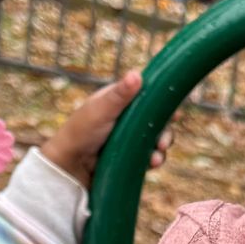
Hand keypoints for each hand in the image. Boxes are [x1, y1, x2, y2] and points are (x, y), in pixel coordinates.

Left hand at [41, 71, 172, 187]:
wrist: (68, 168)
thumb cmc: (79, 133)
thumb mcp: (100, 110)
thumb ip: (119, 95)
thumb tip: (137, 74)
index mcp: (119, 100)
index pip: (148, 96)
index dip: (164, 102)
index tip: (176, 111)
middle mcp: (127, 118)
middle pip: (158, 120)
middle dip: (165, 131)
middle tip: (164, 142)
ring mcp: (129, 139)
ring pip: (156, 139)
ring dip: (161, 147)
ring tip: (156, 157)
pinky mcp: (130, 157)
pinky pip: (150, 156)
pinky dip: (154, 159)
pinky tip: (152, 164)